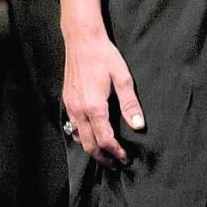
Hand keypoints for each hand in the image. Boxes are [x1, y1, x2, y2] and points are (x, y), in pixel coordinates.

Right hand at [60, 0, 143, 166]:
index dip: (116, 152)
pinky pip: (73, 127)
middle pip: (89, 144)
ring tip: (106, 155)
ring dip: (92, 149)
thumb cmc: (105, 56)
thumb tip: (138, 125)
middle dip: (103, 157)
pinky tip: (91, 137)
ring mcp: (70, 107)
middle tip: (116, 165)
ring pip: (79, 138)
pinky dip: (82, 137)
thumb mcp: (122, 77)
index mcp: (94, 107)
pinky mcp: (67, 102)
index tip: (126, 159)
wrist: (82, 41)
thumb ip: (130, 103)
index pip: (105, 139)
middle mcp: (79, 111)